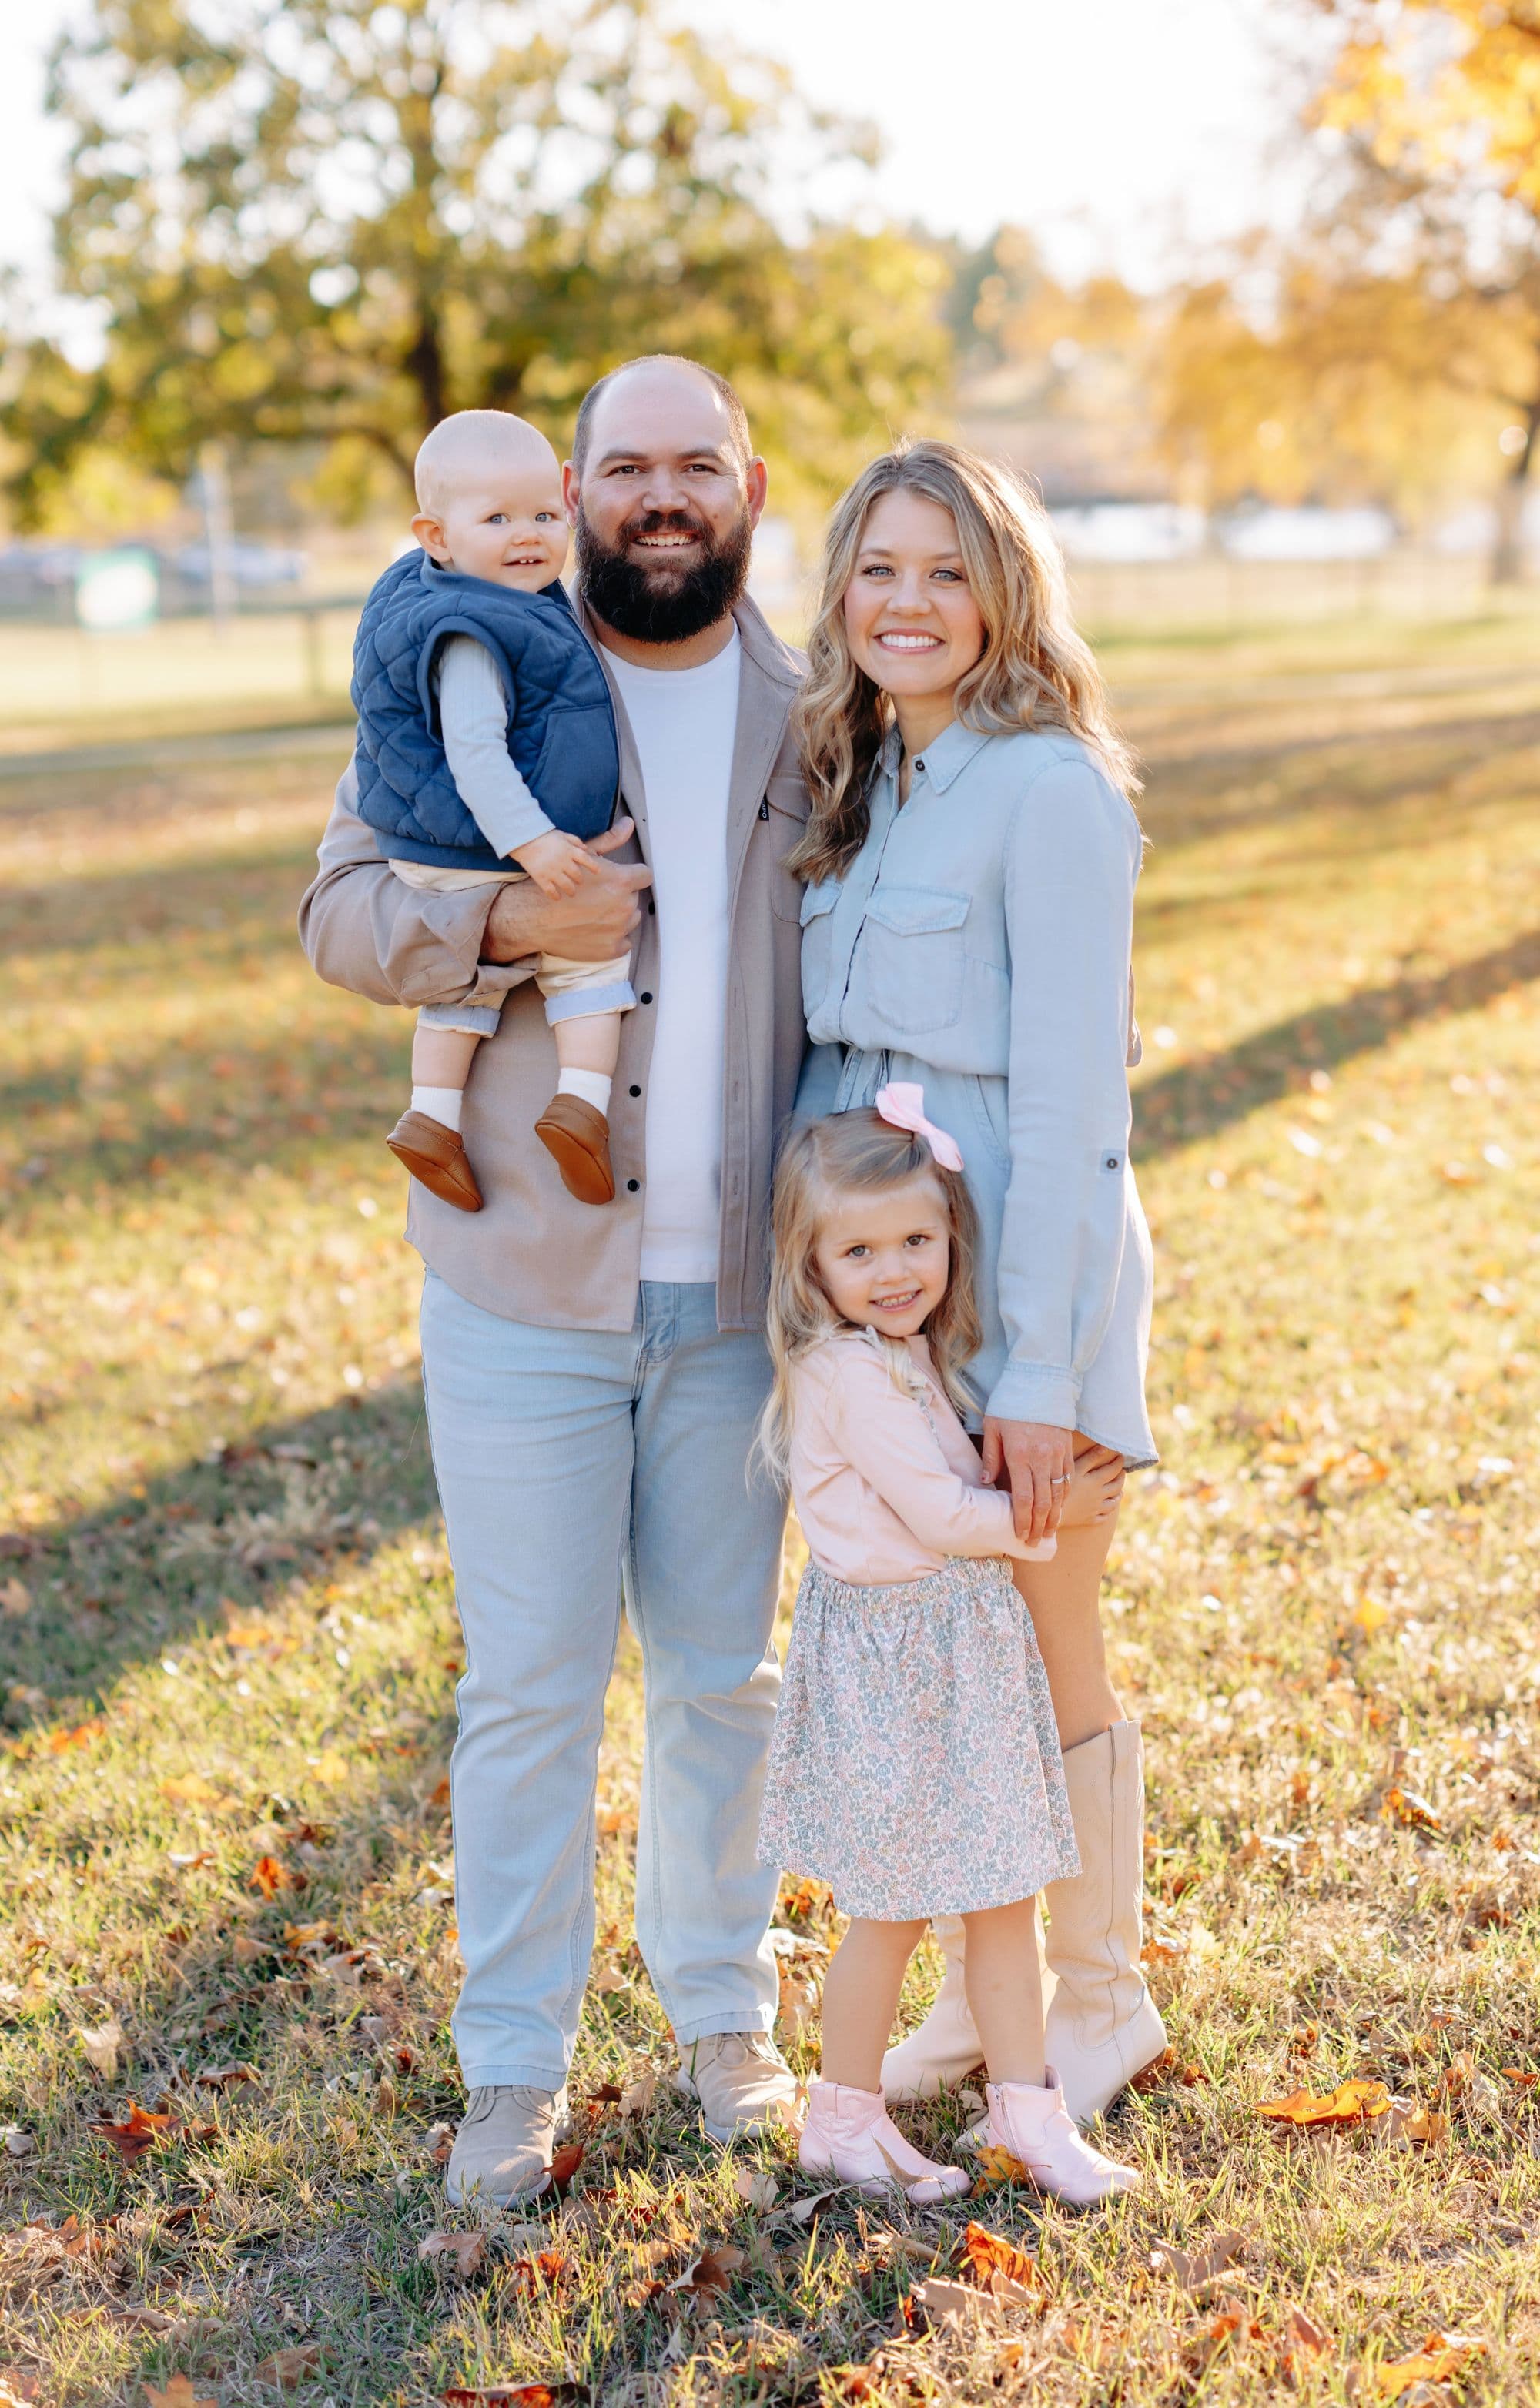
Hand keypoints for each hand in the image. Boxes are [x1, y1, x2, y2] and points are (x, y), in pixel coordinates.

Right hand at [483, 818, 650, 963]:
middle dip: (620, 895)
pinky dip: (612, 937)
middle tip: (595, 896)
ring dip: (617, 916)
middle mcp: (624, 906)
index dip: (632, 876)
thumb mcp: (583, 856)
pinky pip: (624, 942)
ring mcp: (619, 931)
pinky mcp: (611, 950)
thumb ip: (611, 841)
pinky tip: (593, 929)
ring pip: (630, 919)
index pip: (645, 876)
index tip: (618, 879)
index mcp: (621, 881)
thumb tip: (629, 824)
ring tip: (592, 912)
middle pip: (634, 898)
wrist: (532, 917)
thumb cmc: (556, 883)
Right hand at [513, 828, 598, 899]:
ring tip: (572, 892)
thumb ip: (575, 841)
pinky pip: (551, 891)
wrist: (523, 839)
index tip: (597, 871)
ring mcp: (552, 871)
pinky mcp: (541, 878)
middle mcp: (562, 861)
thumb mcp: (561, 834)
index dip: (593, 866)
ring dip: (571, 890)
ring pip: (567, 886)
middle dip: (579, 880)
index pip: (586, 859)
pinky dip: (555, 896)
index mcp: (568, 850)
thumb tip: (586, 849)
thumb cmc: (543, 836)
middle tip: (578, 881)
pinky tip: (557, 897)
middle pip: (577, 875)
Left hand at [980, 1416, 1074, 1547]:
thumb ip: (991, 1457)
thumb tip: (985, 1482)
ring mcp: (1057, 1455)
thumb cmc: (1010, 1403)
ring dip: (1053, 1516)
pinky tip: (1059, 1508)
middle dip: (1038, 1526)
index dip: (1022, 1521)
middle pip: (1042, 1502)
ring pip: (1058, 1494)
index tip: (1020, 1536)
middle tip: (1034, 1543)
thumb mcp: (992, 1427)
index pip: (1022, 1498)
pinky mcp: (1067, 1449)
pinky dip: (1064, 1497)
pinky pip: (1068, 1478)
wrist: (1040, 1381)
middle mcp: (1041, 1459)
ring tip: (1048, 1532)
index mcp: (1019, 1455)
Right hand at [1057, 1440, 1125, 1528]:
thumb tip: (1105, 1448)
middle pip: (1117, 1486)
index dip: (1118, 1462)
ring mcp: (1095, 1509)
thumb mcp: (1074, 1468)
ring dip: (1118, 1495)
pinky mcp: (1089, 1519)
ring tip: (1120, 1491)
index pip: (1113, 1470)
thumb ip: (1090, 1458)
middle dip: (1121, 1477)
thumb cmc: (1060, 1486)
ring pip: (1113, 1503)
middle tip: (1122, 1472)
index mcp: (1096, 1481)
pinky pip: (1104, 1517)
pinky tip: (1109, 1508)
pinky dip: (1109, 1511)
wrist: (1050, 1511)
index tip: (1121, 1456)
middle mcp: (1099, 1496)